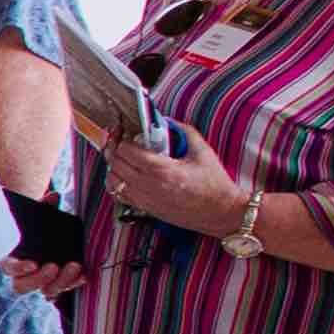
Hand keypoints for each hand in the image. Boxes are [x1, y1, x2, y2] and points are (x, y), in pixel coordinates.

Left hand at [106, 137, 252, 242]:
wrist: (221, 212)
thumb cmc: (215, 183)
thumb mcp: (203, 152)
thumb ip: (184, 132)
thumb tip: (166, 120)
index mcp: (162, 170)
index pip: (127, 151)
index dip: (123, 139)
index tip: (125, 132)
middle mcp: (149, 185)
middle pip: (115, 163)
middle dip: (114, 149)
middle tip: (118, 140)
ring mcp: (145, 199)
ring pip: (112, 180)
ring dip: (113, 166)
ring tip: (120, 157)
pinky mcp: (145, 209)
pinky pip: (118, 195)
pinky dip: (116, 183)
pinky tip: (124, 175)